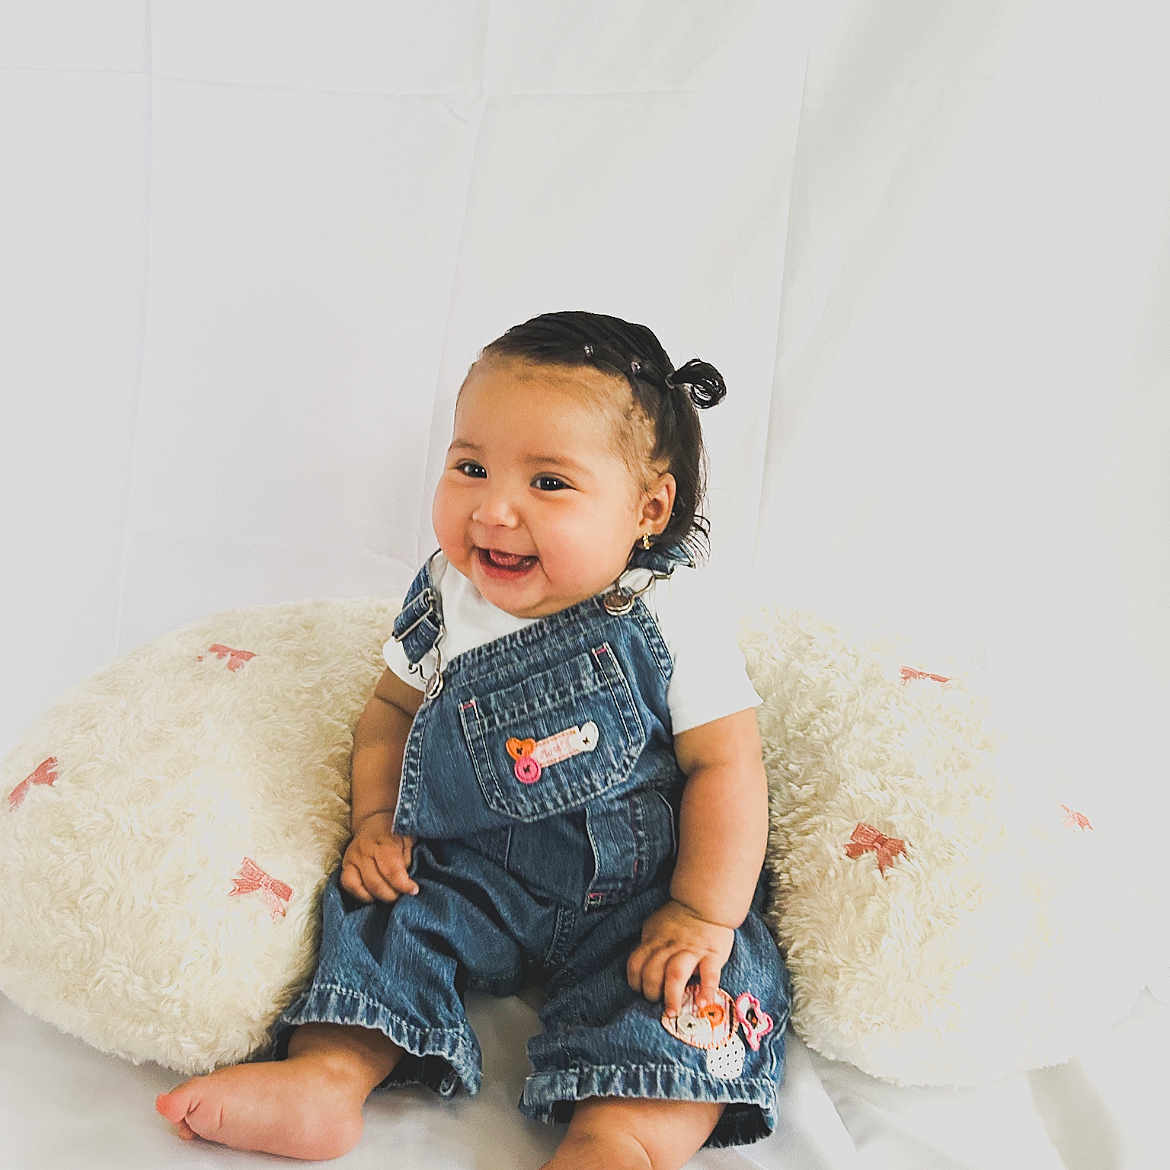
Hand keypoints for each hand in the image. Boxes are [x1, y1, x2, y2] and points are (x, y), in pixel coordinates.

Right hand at [340, 810, 417, 902]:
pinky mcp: (345, 865)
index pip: (391, 869)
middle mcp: (364, 849)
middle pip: (376, 882)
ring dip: (379, 897)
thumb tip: (407, 878)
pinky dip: (362, 895)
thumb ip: (409, 856)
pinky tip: (374, 895)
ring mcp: (352, 857)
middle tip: (402, 894)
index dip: (403, 884)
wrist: (374, 820)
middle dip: (392, 894)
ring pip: (362, 887)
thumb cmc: (395, 831)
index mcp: (383, 840)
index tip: (414, 890)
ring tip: (391, 894)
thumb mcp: (408, 838)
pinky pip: (348, 886)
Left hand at [626, 898, 734, 1017]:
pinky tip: (702, 1003)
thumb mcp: (656, 926)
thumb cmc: (680, 917)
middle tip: (656, 1002)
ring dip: (672, 996)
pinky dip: (706, 991)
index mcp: (654, 940)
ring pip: (675, 974)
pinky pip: (709, 974)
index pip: (636, 963)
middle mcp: (670, 946)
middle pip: (653, 972)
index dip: (635, 981)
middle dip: (651, 992)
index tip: (640, 990)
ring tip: (673, 1012)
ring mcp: (692, 951)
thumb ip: (649, 945)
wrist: (706, 901)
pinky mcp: (712, 955)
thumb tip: (641, 967)